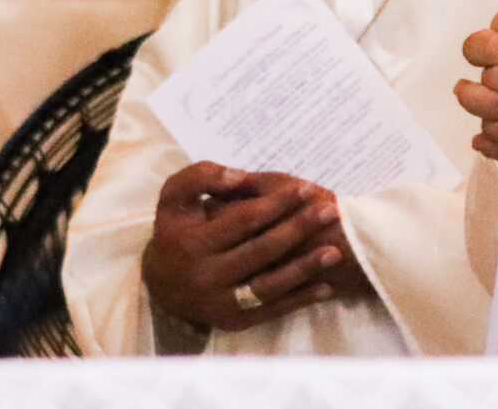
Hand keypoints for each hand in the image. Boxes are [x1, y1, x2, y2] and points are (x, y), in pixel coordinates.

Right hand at [142, 162, 369, 332]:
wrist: (161, 284)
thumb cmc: (176, 231)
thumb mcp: (175, 197)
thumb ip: (202, 176)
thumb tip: (240, 176)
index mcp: (193, 243)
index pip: (244, 220)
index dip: (277, 203)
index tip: (306, 189)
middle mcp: (205, 277)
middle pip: (261, 251)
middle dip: (299, 229)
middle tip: (331, 212)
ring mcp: (219, 303)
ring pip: (269, 286)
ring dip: (305, 269)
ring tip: (336, 251)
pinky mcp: (232, 322)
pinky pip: (271, 311)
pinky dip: (299, 300)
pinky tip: (326, 286)